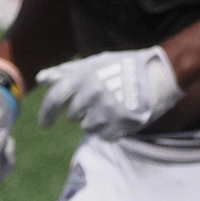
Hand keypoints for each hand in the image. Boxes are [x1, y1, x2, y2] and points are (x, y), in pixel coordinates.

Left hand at [35, 45, 181, 140]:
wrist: (158, 75)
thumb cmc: (122, 68)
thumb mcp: (93, 64)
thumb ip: (65, 73)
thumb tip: (41, 79)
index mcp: (83, 77)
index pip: (55, 99)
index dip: (46, 114)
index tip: (45, 125)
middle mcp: (92, 93)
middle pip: (72, 116)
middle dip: (82, 111)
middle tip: (99, 100)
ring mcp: (106, 110)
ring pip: (87, 127)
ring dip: (96, 121)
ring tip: (112, 106)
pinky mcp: (120, 124)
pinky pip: (103, 136)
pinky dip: (109, 130)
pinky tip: (120, 116)